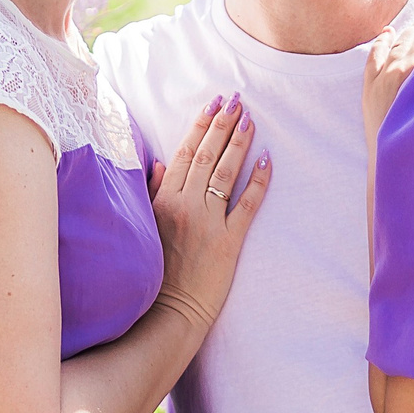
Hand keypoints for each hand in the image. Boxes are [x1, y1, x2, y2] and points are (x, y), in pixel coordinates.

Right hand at [148, 96, 270, 330]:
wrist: (169, 312)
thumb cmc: (156, 272)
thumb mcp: (146, 228)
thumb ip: (151, 194)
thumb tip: (159, 162)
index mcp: (162, 201)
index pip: (183, 153)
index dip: (200, 126)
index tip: (213, 104)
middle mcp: (185, 206)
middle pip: (206, 155)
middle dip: (223, 124)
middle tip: (237, 100)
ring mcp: (208, 223)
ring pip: (225, 172)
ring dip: (239, 143)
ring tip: (251, 119)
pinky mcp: (229, 242)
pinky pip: (247, 205)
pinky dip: (258, 181)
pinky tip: (267, 159)